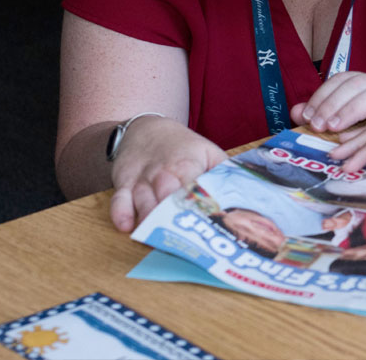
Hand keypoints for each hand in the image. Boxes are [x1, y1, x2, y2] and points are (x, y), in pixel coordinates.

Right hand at [108, 116, 226, 231]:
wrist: (146, 129)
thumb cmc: (182, 147)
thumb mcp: (208, 152)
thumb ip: (223, 172)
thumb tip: (246, 192)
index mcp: (187, 164)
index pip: (192, 184)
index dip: (197, 202)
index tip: (205, 219)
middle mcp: (163, 172)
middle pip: (166, 194)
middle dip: (172, 214)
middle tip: (182, 234)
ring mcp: (142, 179)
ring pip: (143, 200)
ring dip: (149, 219)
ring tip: (158, 235)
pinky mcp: (124, 184)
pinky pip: (119, 200)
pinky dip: (121, 213)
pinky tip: (126, 226)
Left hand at [290, 71, 365, 132]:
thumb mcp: (352, 122)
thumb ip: (324, 114)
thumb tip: (295, 112)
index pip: (342, 78)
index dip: (322, 95)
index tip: (307, 116)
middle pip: (356, 84)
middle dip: (333, 104)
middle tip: (318, 126)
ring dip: (351, 112)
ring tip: (335, 131)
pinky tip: (360, 144)